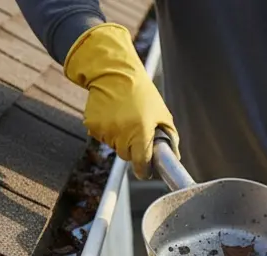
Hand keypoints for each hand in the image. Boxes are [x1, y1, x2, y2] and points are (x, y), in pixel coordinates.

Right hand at [64, 23, 178, 178]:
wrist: (113, 73)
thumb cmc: (142, 93)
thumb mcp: (162, 113)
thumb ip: (169, 137)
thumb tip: (174, 156)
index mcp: (141, 131)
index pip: (141, 162)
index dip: (143, 170)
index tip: (144, 172)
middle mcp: (121, 133)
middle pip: (126, 155)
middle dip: (132, 149)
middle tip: (136, 132)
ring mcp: (105, 129)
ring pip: (113, 146)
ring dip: (119, 138)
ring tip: (124, 117)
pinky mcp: (92, 125)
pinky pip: (102, 136)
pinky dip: (107, 130)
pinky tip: (112, 114)